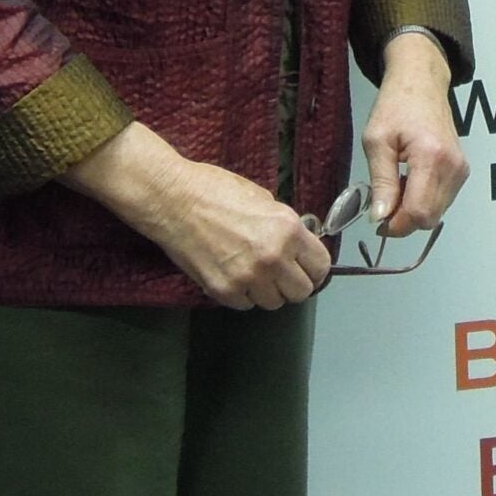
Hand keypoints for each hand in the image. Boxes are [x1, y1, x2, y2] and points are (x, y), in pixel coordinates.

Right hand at [64, 124, 330, 309]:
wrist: (174, 200)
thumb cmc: (218, 190)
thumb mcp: (263, 199)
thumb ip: (284, 226)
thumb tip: (298, 245)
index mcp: (288, 229)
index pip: (320, 266)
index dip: (314, 268)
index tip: (306, 267)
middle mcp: (273, 258)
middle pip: (301, 292)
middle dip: (293, 283)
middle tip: (280, 273)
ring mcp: (248, 278)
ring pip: (274, 303)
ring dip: (268, 291)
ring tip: (254, 273)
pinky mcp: (223, 292)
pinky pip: (246, 305)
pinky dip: (243, 295)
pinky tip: (233, 275)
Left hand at [363, 31, 469, 237]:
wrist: (421, 82)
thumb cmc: (395, 105)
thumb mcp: (376, 141)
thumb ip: (381, 182)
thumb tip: (380, 218)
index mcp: (431, 157)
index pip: (419, 213)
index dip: (396, 225)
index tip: (378, 221)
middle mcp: (453, 166)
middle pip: (430, 218)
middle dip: (403, 220)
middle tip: (383, 202)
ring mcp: (461, 169)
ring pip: (436, 213)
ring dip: (413, 210)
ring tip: (395, 185)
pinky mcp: (462, 170)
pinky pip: (442, 201)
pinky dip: (424, 200)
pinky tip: (409, 181)